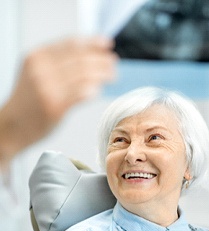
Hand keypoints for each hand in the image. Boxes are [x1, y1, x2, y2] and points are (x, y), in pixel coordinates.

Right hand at [0, 37, 117, 167]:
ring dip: (102, 74)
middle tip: (113, 63)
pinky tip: (98, 90)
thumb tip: (90, 57)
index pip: (71, 44)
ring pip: (84, 75)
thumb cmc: (28, 101)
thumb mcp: (36, 74)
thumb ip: (58, 64)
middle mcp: (41, 69)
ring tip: (112, 76)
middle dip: (102, 60)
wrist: (11, 126)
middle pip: (81, 59)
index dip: (93, 43)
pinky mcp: (54, 106)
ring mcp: (47, 88)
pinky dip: (93, 90)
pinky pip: (81, 94)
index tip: (107, 45)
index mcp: (37, 57)